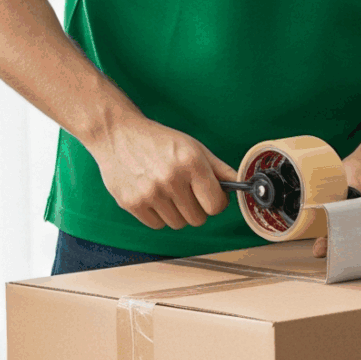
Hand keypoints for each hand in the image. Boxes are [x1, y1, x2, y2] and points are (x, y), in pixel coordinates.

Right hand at [86, 116, 236, 229]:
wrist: (117, 134)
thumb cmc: (159, 141)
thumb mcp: (194, 147)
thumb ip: (220, 169)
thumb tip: (243, 186)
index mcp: (191, 163)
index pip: (216, 205)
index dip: (216, 203)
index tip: (210, 196)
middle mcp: (171, 179)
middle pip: (198, 219)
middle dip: (197, 208)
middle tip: (187, 192)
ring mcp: (149, 193)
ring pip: (178, 224)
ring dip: (177, 212)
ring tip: (168, 192)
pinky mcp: (131, 203)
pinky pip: (157, 225)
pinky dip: (158, 215)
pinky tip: (153, 195)